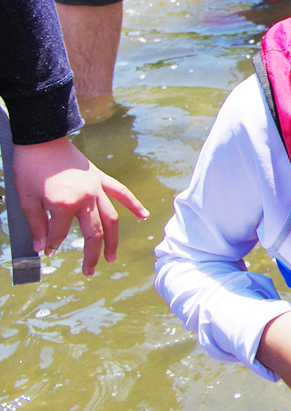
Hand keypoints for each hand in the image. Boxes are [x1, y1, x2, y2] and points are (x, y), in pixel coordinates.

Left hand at [12, 137, 148, 275]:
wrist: (42, 138)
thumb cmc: (29, 168)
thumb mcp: (26, 199)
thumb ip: (37, 225)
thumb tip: (41, 248)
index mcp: (64, 204)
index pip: (59, 234)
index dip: (50, 245)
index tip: (44, 253)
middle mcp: (85, 198)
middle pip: (92, 233)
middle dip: (90, 255)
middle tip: (88, 271)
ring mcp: (96, 188)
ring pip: (111, 219)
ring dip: (112, 240)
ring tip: (111, 258)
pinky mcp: (101, 178)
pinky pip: (121, 192)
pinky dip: (134, 204)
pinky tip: (144, 216)